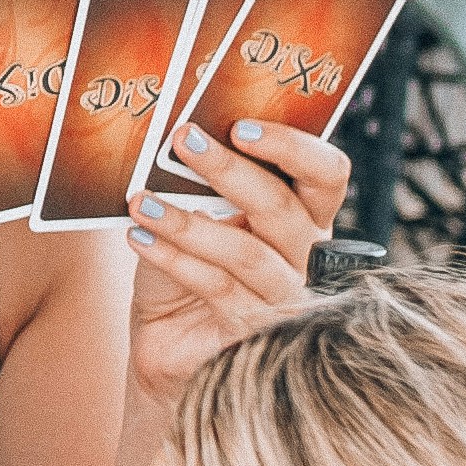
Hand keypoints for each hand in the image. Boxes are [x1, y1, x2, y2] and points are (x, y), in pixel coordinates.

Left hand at [125, 113, 346, 403]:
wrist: (165, 340)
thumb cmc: (183, 267)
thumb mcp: (193, 216)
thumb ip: (200, 184)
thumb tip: (178, 137)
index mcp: (303, 214)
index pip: (326, 173)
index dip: (292, 147)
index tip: (241, 125)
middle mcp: (305, 254)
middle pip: (282, 208)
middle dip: (228, 170)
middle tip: (183, 139)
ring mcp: (284, 295)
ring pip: (246, 252)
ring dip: (188, 222)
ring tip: (141, 201)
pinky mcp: (254, 329)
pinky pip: (217, 288)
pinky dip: (174, 259)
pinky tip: (140, 237)